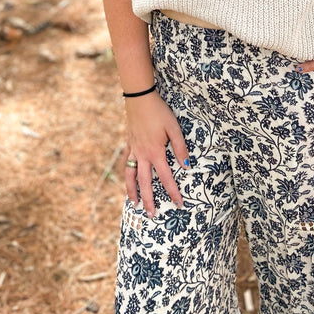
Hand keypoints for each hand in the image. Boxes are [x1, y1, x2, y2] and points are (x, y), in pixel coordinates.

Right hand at [123, 91, 189, 215]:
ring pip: (130, 175)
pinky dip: (126, 174)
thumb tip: (187, 166)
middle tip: (152, 215)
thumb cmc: (159, 112)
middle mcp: (142, 155)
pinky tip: (128, 179)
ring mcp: (133, 150)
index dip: (173, 192)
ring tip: (134, 203)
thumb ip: (180, 148)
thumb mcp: (173, 128)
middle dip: (149, 200)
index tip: (179, 204)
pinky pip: (126, 163)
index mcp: (155, 153)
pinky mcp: (129, 144)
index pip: (166, 178)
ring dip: (132, 191)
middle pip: (145, 183)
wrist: (139, 98)